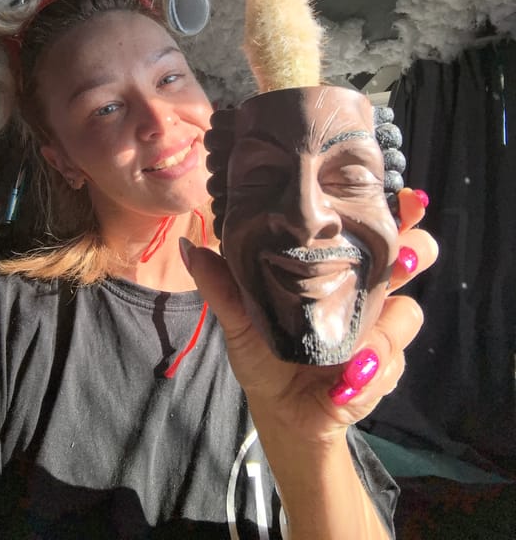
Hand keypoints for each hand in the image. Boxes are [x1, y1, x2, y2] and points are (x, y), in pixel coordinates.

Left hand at [179, 188, 437, 440]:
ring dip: (387, 330)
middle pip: (415, 256)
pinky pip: (392, 363)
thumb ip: (222, 284)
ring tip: (358, 352)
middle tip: (406, 257)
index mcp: (336, 265)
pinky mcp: (383, 367)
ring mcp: (379, 328)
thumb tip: (189, 247)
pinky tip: (347, 385)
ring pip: (408, 313)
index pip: (371, 228)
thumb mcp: (239, 317)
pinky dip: (371, 374)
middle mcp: (366, 289)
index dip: (398, 211)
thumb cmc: (263, 350)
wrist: (279, 410)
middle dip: (418, 250)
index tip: (409, 197)